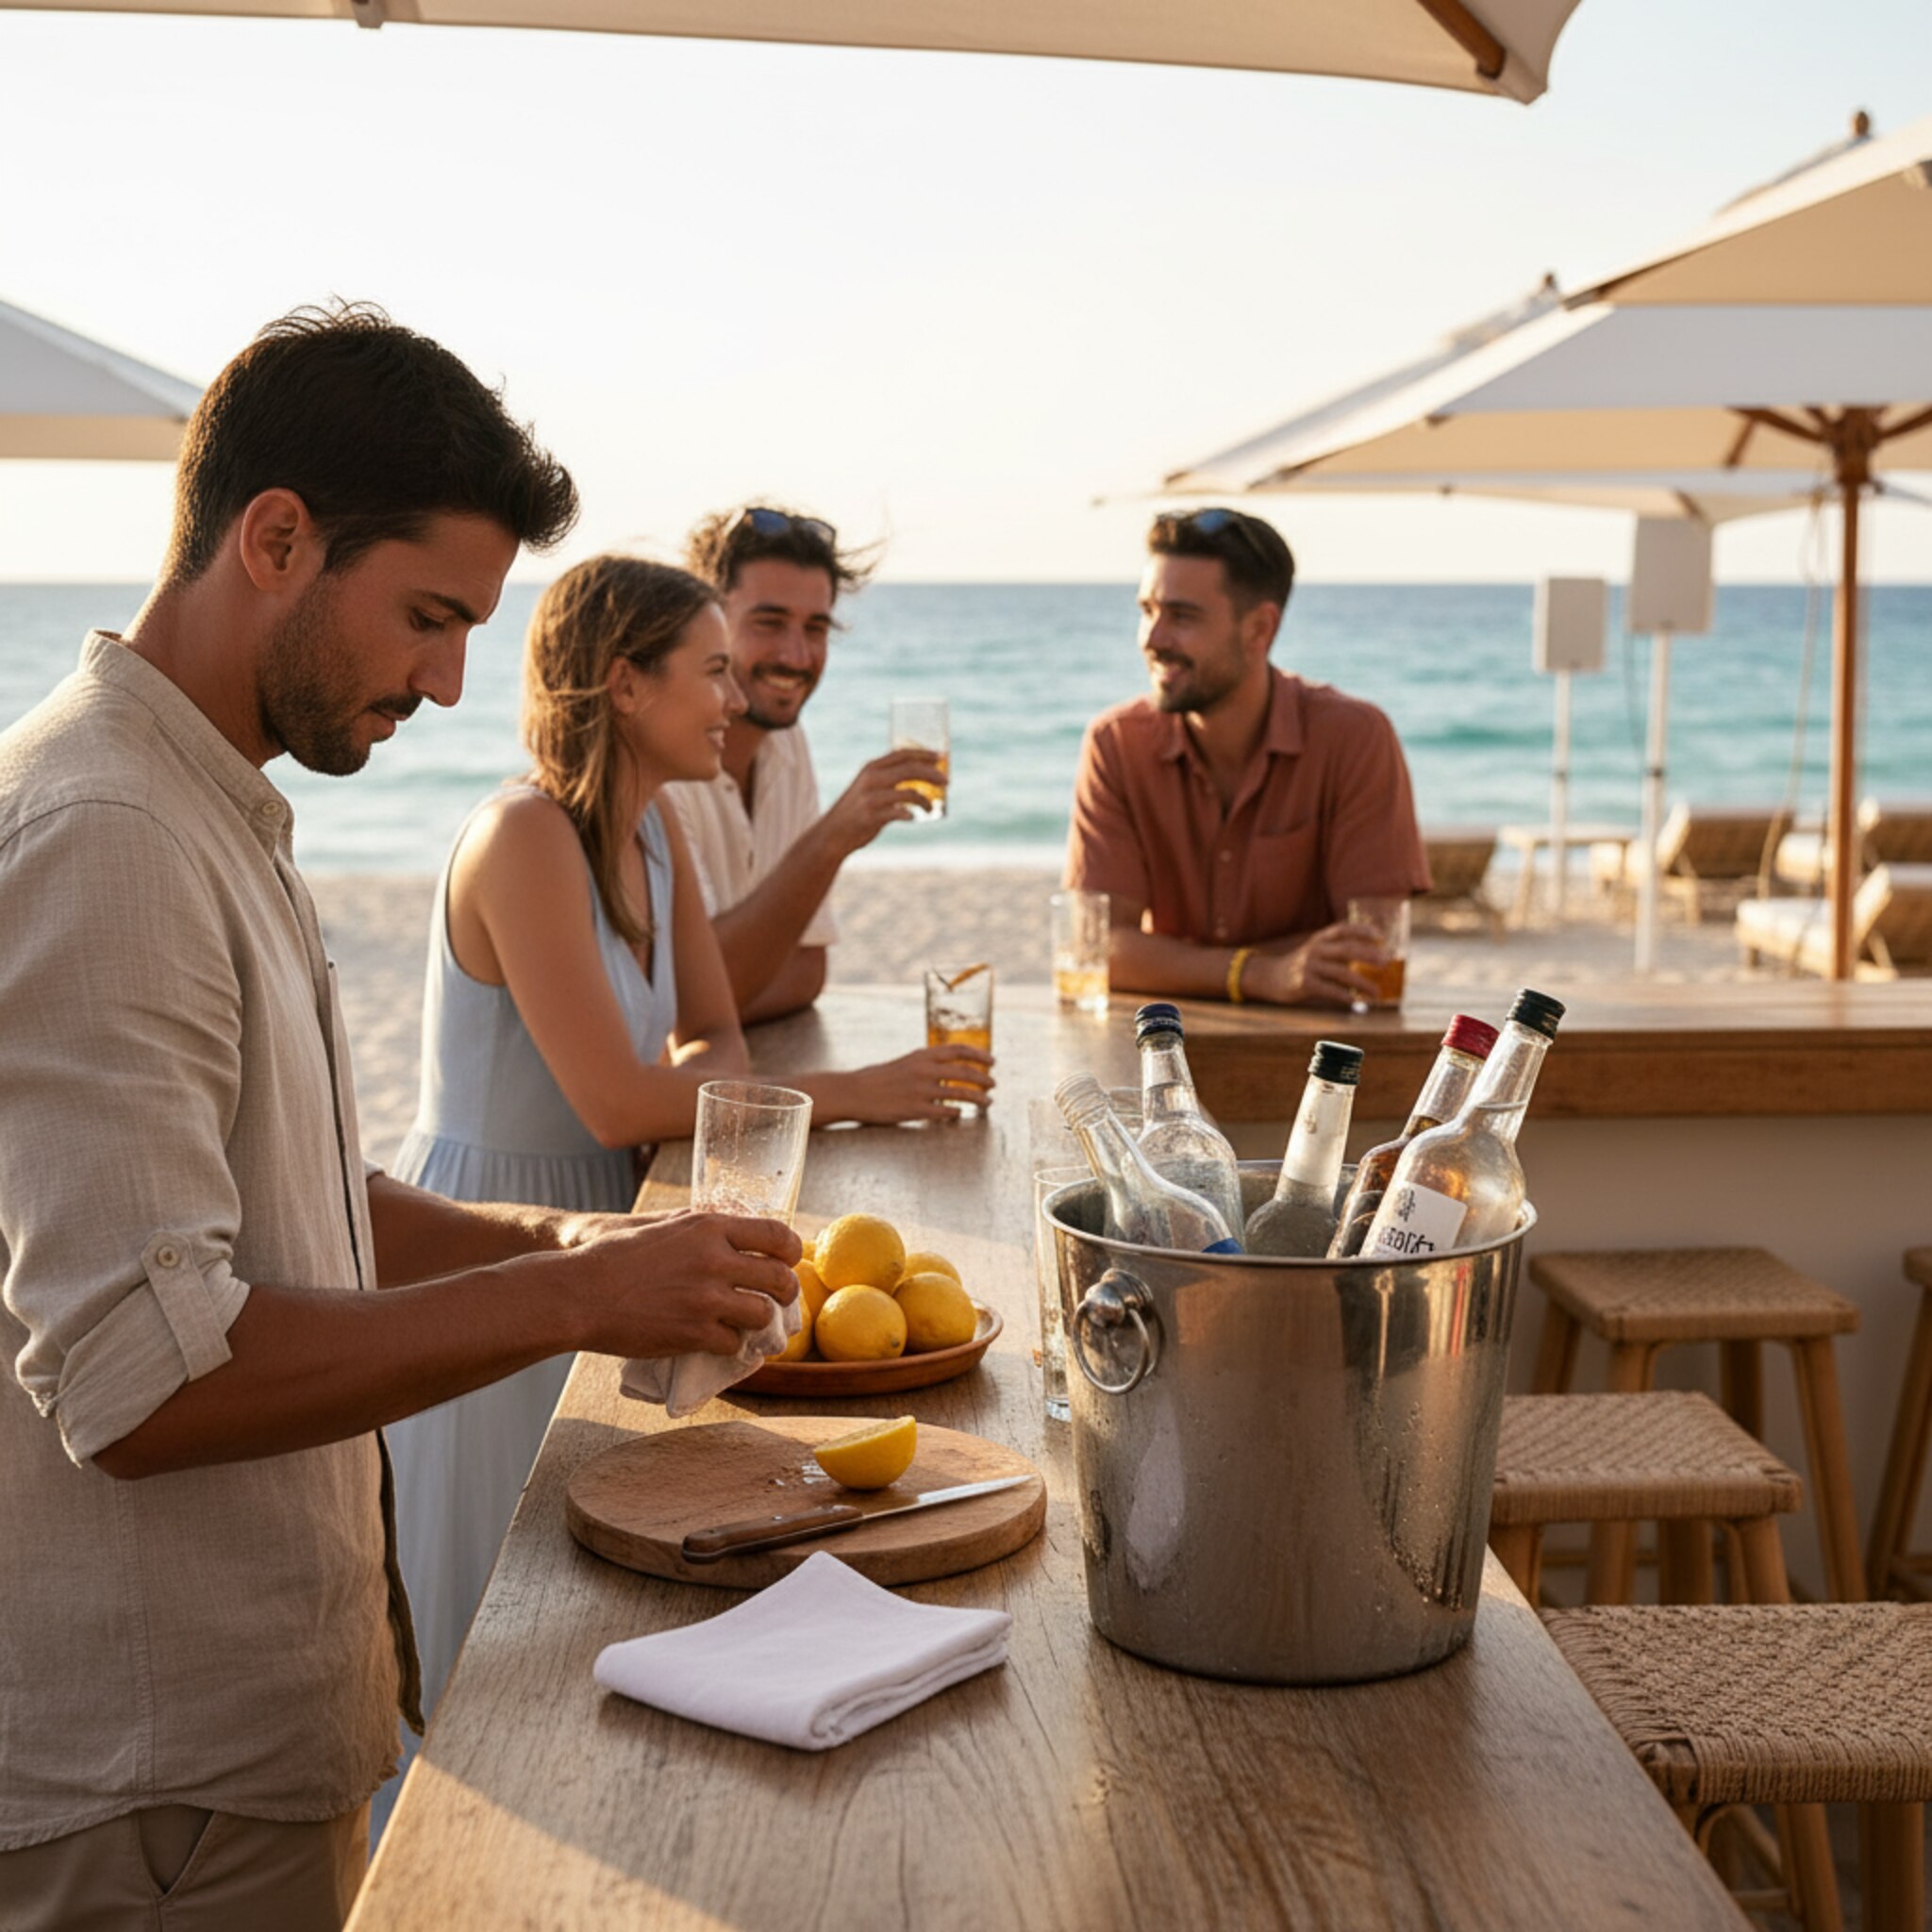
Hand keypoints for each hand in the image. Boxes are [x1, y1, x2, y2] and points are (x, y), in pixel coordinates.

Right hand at [568, 1210, 802, 1357]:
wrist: (581, 1293)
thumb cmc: (615, 1256)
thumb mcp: (663, 1225)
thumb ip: (702, 1226)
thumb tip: (734, 1225)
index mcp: (709, 1227)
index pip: (776, 1234)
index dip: (791, 1250)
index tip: (788, 1260)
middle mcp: (715, 1260)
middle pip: (779, 1278)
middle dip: (785, 1292)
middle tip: (778, 1299)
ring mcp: (706, 1299)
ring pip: (762, 1315)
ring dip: (759, 1323)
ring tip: (748, 1323)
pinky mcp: (694, 1333)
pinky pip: (734, 1344)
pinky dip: (730, 1345)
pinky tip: (719, 1341)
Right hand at [823, 748, 947, 854]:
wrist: (834, 832)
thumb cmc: (857, 809)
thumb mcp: (868, 786)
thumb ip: (888, 778)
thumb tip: (921, 775)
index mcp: (871, 768)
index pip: (902, 754)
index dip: (924, 754)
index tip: (941, 758)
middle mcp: (872, 779)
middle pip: (910, 770)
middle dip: (932, 775)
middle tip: (947, 782)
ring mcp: (872, 797)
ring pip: (909, 793)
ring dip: (926, 801)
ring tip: (931, 808)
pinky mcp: (872, 816)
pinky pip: (900, 813)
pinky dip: (910, 815)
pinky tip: (913, 818)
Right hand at [843, 1045, 996, 1123]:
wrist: (855, 1092)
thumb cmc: (880, 1078)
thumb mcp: (906, 1062)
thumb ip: (928, 1063)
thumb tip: (952, 1066)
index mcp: (922, 1055)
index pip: (959, 1050)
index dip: (980, 1055)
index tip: (992, 1061)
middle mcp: (924, 1070)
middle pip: (966, 1072)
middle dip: (985, 1079)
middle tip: (994, 1084)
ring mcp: (921, 1091)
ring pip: (961, 1094)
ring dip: (978, 1098)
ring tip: (988, 1102)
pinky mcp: (915, 1110)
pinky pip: (945, 1112)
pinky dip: (957, 1113)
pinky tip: (961, 1115)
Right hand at [1244, 923, 1382, 1007]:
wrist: (1270, 977)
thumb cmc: (1303, 965)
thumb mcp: (1317, 951)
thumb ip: (1338, 951)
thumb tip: (1371, 958)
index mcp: (1320, 939)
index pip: (1343, 929)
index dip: (1362, 930)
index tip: (1380, 935)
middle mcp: (1315, 949)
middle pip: (1347, 949)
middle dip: (1369, 955)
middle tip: (1386, 963)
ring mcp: (1309, 966)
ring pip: (1341, 972)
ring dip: (1362, 983)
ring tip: (1376, 992)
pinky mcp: (1303, 984)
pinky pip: (1329, 990)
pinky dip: (1345, 996)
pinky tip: (1357, 1001)